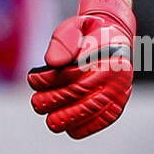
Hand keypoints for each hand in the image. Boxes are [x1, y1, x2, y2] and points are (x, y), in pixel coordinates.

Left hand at [27, 0, 134, 138]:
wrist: (113, 37)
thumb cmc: (89, 33)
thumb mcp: (75, 26)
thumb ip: (63, 41)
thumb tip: (52, 62)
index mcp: (108, 52)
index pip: (75, 72)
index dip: (49, 79)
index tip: (33, 80)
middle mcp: (118, 74)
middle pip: (80, 94)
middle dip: (53, 101)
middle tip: (37, 102)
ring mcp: (120, 91)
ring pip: (89, 111)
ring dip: (65, 118)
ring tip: (49, 116)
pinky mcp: (117, 105)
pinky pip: (100, 121)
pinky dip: (82, 127)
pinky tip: (67, 127)